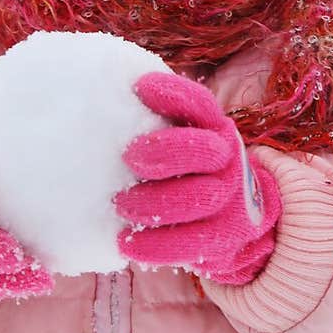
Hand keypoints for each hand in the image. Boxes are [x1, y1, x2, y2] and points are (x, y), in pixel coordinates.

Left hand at [114, 72, 280, 285]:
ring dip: (156, 202)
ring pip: (200, 199)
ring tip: (120, 204)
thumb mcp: (181, 139)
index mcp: (213, 129)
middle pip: (205, 151)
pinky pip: (193, 244)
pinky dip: (157, 245)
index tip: (140, 88)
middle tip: (128, 157)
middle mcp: (227, 160)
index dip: (174, 94)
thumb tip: (97, 101)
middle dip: (166, 152)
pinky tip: (125, 242)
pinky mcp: (224, 237)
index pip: (200, 105)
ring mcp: (230, 199)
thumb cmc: (186, 170)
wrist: (235, 215)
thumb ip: (152, 123)